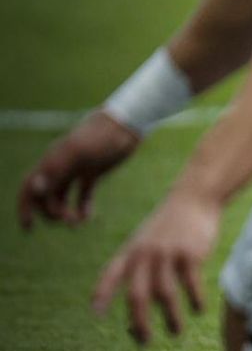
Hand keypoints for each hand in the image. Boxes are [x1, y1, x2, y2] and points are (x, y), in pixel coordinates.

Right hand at [18, 109, 139, 231]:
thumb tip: (35, 187)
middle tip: (66, 220)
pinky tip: (88, 217)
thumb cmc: (101, 136)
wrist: (127, 123)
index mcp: (52, 161)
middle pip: (45, 196)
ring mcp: (77, 168)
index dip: (25, 207)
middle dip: (51, 212)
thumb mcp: (78, 153)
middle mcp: (61, 166)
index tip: (29, 227)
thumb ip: (55, 169)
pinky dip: (83, 207)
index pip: (29, 187)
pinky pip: (82, 194)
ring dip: (66, 213)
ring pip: (62, 196)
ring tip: (77, 223)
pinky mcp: (93, 171)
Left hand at [92, 187, 220, 344]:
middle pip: (137, 296)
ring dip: (170, 318)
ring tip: (176, 332)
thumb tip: (138, 310)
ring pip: (165, 294)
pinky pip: (191, 284)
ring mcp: (167, 253)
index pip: (111, 274)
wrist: (194, 197)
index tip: (96, 313)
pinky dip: (195, 300)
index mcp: (131, 252)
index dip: (102, 293)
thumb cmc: (169, 226)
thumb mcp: (146, 241)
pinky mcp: (190, 253)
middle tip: (145, 342)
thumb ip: (138, 269)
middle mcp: (145, 254)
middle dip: (139, 323)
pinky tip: (198, 310)